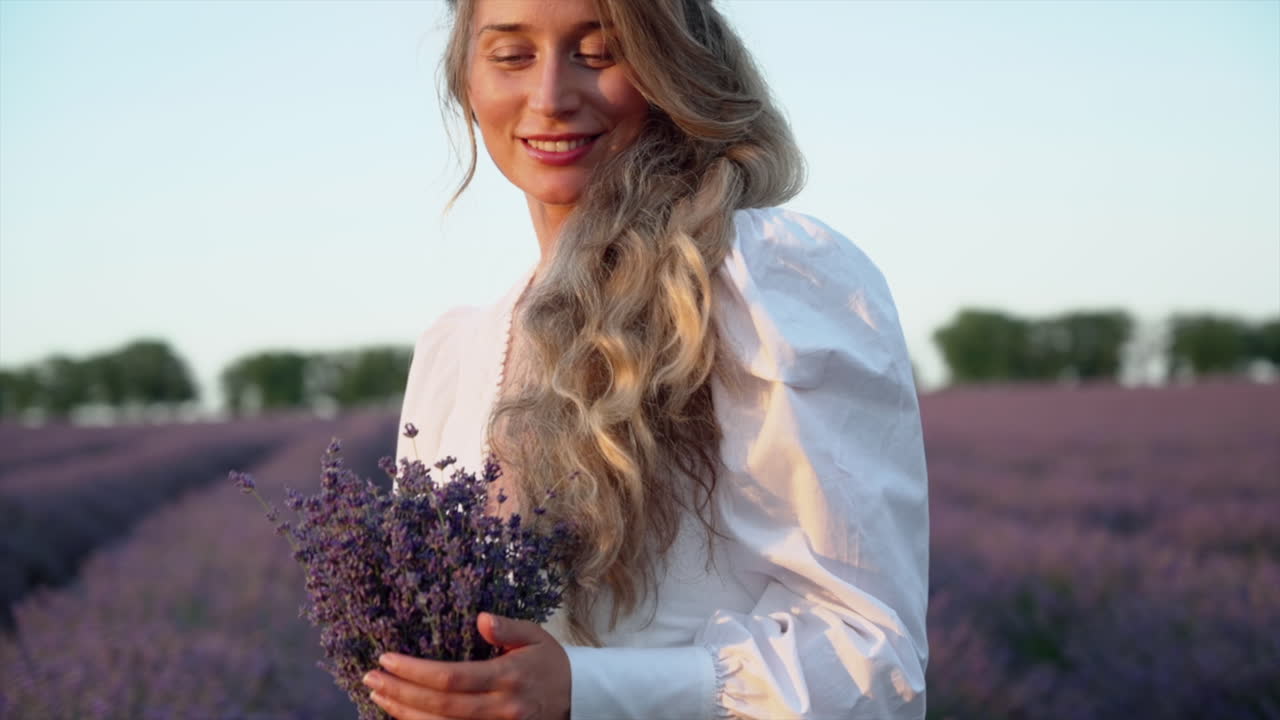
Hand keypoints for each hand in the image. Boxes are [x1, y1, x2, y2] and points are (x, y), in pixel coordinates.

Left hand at [363, 612, 570, 719]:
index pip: (452, 678)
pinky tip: (402, 713)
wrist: (578, 698)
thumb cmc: (550, 663)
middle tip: (371, 678)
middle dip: (400, 692)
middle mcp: (499, 708)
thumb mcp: (535, 635)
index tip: (387, 659)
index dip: (415, 672)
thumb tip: (481, 618)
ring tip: (378, 696)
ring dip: (404, 713)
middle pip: (440, 707)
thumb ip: (507, 628)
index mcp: (507, 678)